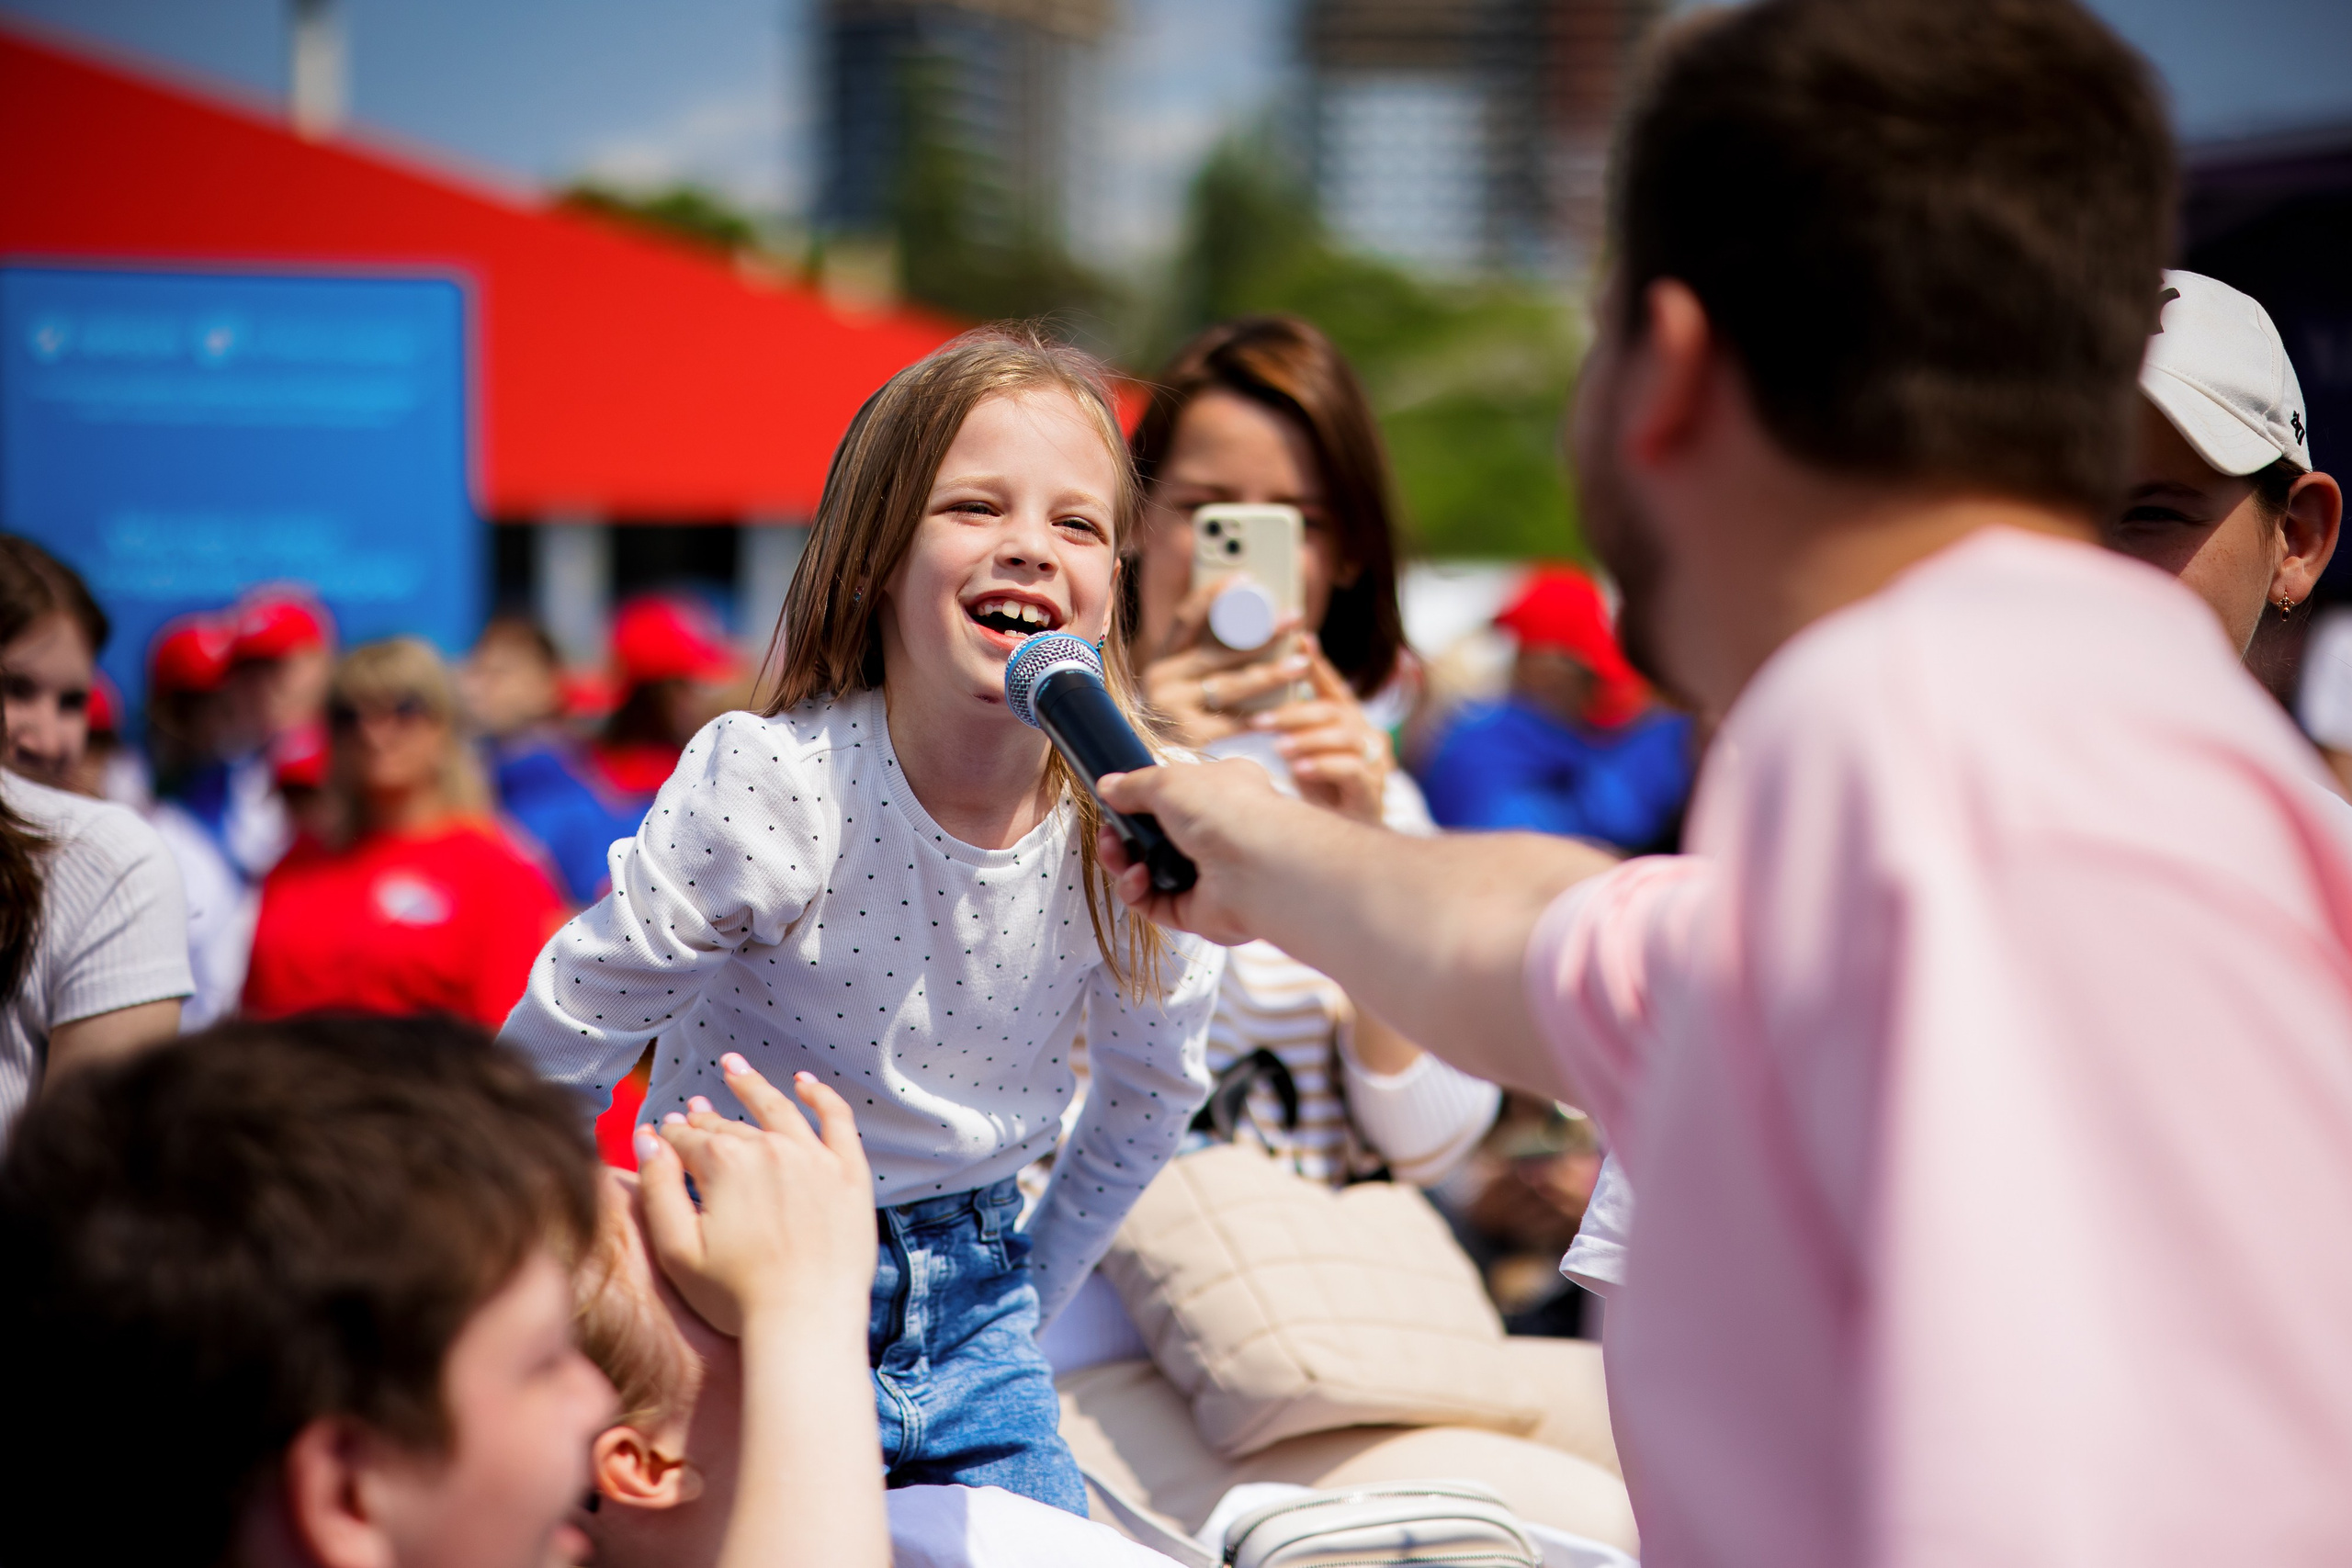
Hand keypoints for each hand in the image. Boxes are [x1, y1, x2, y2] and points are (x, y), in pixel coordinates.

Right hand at [633, 1056, 875, 1337]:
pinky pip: (837, 1119)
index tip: (664, 1134)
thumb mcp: (677, 1249)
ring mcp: (815, 1157)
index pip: (688, 1139)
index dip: (671, 1137)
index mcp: (724, 1163)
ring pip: (777, 1109)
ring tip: (734, 1067)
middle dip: (705, 1120)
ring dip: (752, 1085)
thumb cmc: (736, 1297)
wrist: (806, 1323)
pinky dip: (820, 1095)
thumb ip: (658, 1188)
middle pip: (728, 1127)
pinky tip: (805, 1082)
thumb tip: (648, 1138)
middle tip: (693, 1111)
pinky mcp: (850, 1173)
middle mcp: (770, 1148)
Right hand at [1095, 757, 1326, 943]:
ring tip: (1115, 852)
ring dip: (1124, 863)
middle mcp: (1217, 834)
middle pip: (1156, 837)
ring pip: (1149, 872)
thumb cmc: (1225, 811)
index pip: (1177, 796)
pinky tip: (1137, 878)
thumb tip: (1109, 787)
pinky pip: (1154, 903)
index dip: (1144, 799)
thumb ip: (1135, 785)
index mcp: (1222, 793)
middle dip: (1124, 835)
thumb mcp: (1169, 780)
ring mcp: (1208, 875)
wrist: (1258, 865)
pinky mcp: (1197, 911)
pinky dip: (1137, 891)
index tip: (1116, 799)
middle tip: (1108, 833)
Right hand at [1139, 579, 1307, 746]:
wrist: (1152, 770)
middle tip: (1294, 619)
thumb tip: (1259, 626)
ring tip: (1300, 662)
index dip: (1215, 594)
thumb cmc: (1179, 720)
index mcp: (1160, 659)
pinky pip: (1236, 722)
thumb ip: (1206, 659)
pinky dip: (1264, 715)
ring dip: (1271, 673)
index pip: (1186, 617)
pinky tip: (1288, 707)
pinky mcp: (1189, 737)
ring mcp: (1172, 709)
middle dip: (1261, 633)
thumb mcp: (1183, 686)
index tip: (1246, 577)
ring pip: (1231, 684)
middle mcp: (1161, 680)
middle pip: (1218, 650)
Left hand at [1246, 635, 1390, 822]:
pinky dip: (1322, 766)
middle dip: (1293, 714)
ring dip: (1306, 740)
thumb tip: (1259, 692)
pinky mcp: (1371, 789)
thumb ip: (1292, 724)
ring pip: (1341, 737)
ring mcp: (1373, 761)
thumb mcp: (1302, 751)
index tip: (1299, 639)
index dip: (1317, 664)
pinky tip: (1299, 770)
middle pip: (1331, 711)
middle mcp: (1365, 734)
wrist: (1344, 834)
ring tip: (1279, 748)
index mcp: (1348, 720)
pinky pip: (1350, 769)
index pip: (1332, 686)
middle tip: (1259, 722)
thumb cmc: (1320, 788)